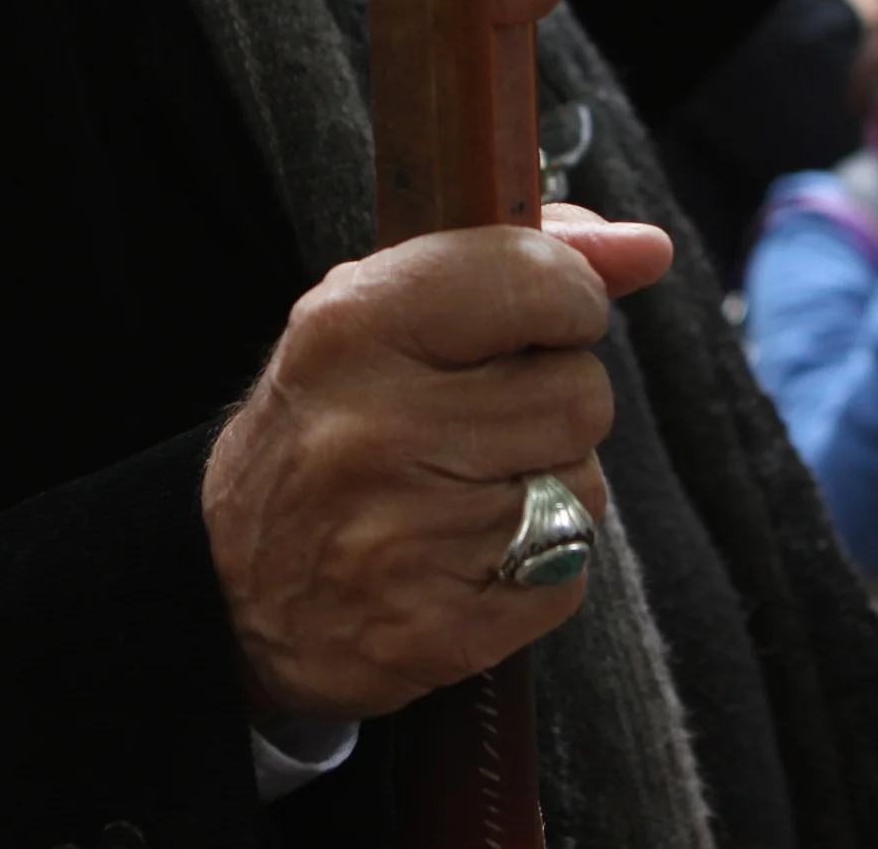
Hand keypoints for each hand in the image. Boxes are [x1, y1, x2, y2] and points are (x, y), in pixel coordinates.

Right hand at [202, 205, 672, 721]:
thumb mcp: (382, 311)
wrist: (230, 584)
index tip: (546, 317)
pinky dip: (540, 563)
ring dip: (549, 483)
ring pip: (585, 487)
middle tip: (491, 414)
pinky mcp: (440, 631)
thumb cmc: (328, 421)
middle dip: (557, 399)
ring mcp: (405, 539)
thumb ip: (519, 261)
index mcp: (354, 327)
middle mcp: (376, 429)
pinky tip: (469, 551)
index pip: (536, 283)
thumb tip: (647, 247)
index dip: (569, 299)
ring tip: (469, 484)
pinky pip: (570, 575)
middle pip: (582, 396)